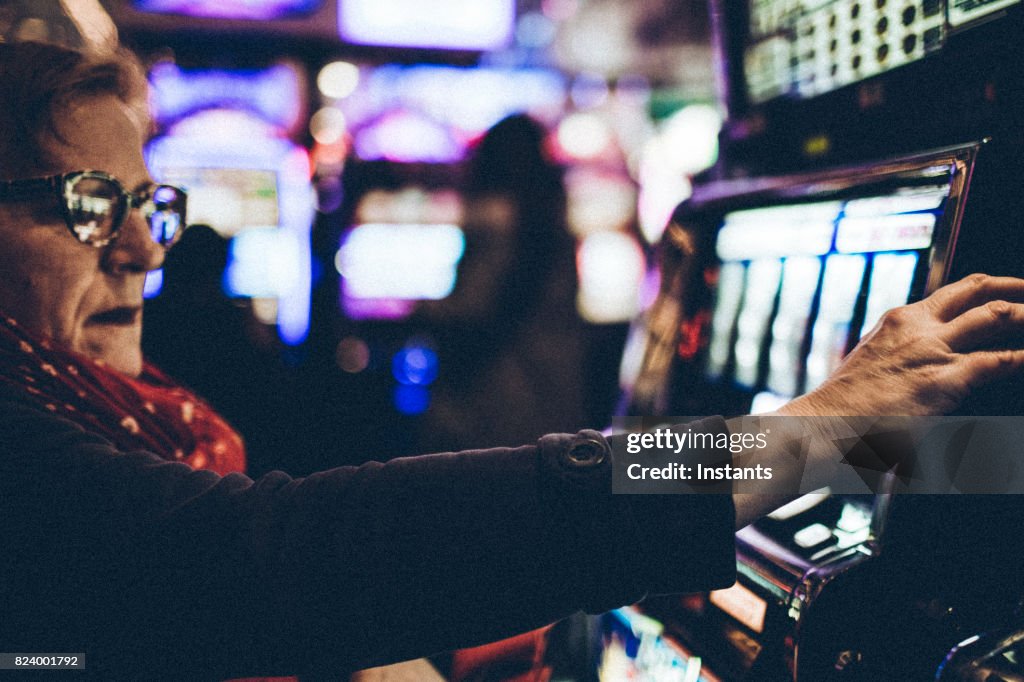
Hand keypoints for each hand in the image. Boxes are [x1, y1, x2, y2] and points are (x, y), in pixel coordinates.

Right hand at [783, 274, 1023, 416]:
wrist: (822, 428)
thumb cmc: (841, 414)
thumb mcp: (871, 373)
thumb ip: (899, 364)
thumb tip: (917, 380)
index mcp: (895, 321)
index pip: (949, 295)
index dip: (983, 292)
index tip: (1002, 297)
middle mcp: (916, 325)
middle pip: (975, 288)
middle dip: (1013, 287)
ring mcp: (932, 348)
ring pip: (996, 315)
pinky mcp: (946, 378)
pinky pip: (1002, 360)